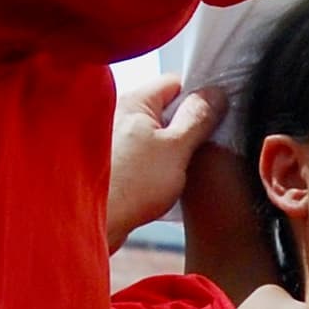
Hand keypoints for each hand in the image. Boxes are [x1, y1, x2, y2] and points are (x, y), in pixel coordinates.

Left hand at [108, 74, 220, 245]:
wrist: (93, 225)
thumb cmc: (126, 187)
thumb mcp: (176, 149)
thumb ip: (198, 119)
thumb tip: (215, 95)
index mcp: (133, 101)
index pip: (175, 82)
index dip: (198, 99)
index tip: (213, 117)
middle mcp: (119, 114)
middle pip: (166, 109)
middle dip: (186, 127)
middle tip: (199, 148)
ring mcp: (115, 139)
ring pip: (155, 135)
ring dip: (172, 150)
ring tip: (179, 170)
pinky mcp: (114, 164)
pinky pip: (144, 155)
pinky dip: (156, 166)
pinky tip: (162, 183)